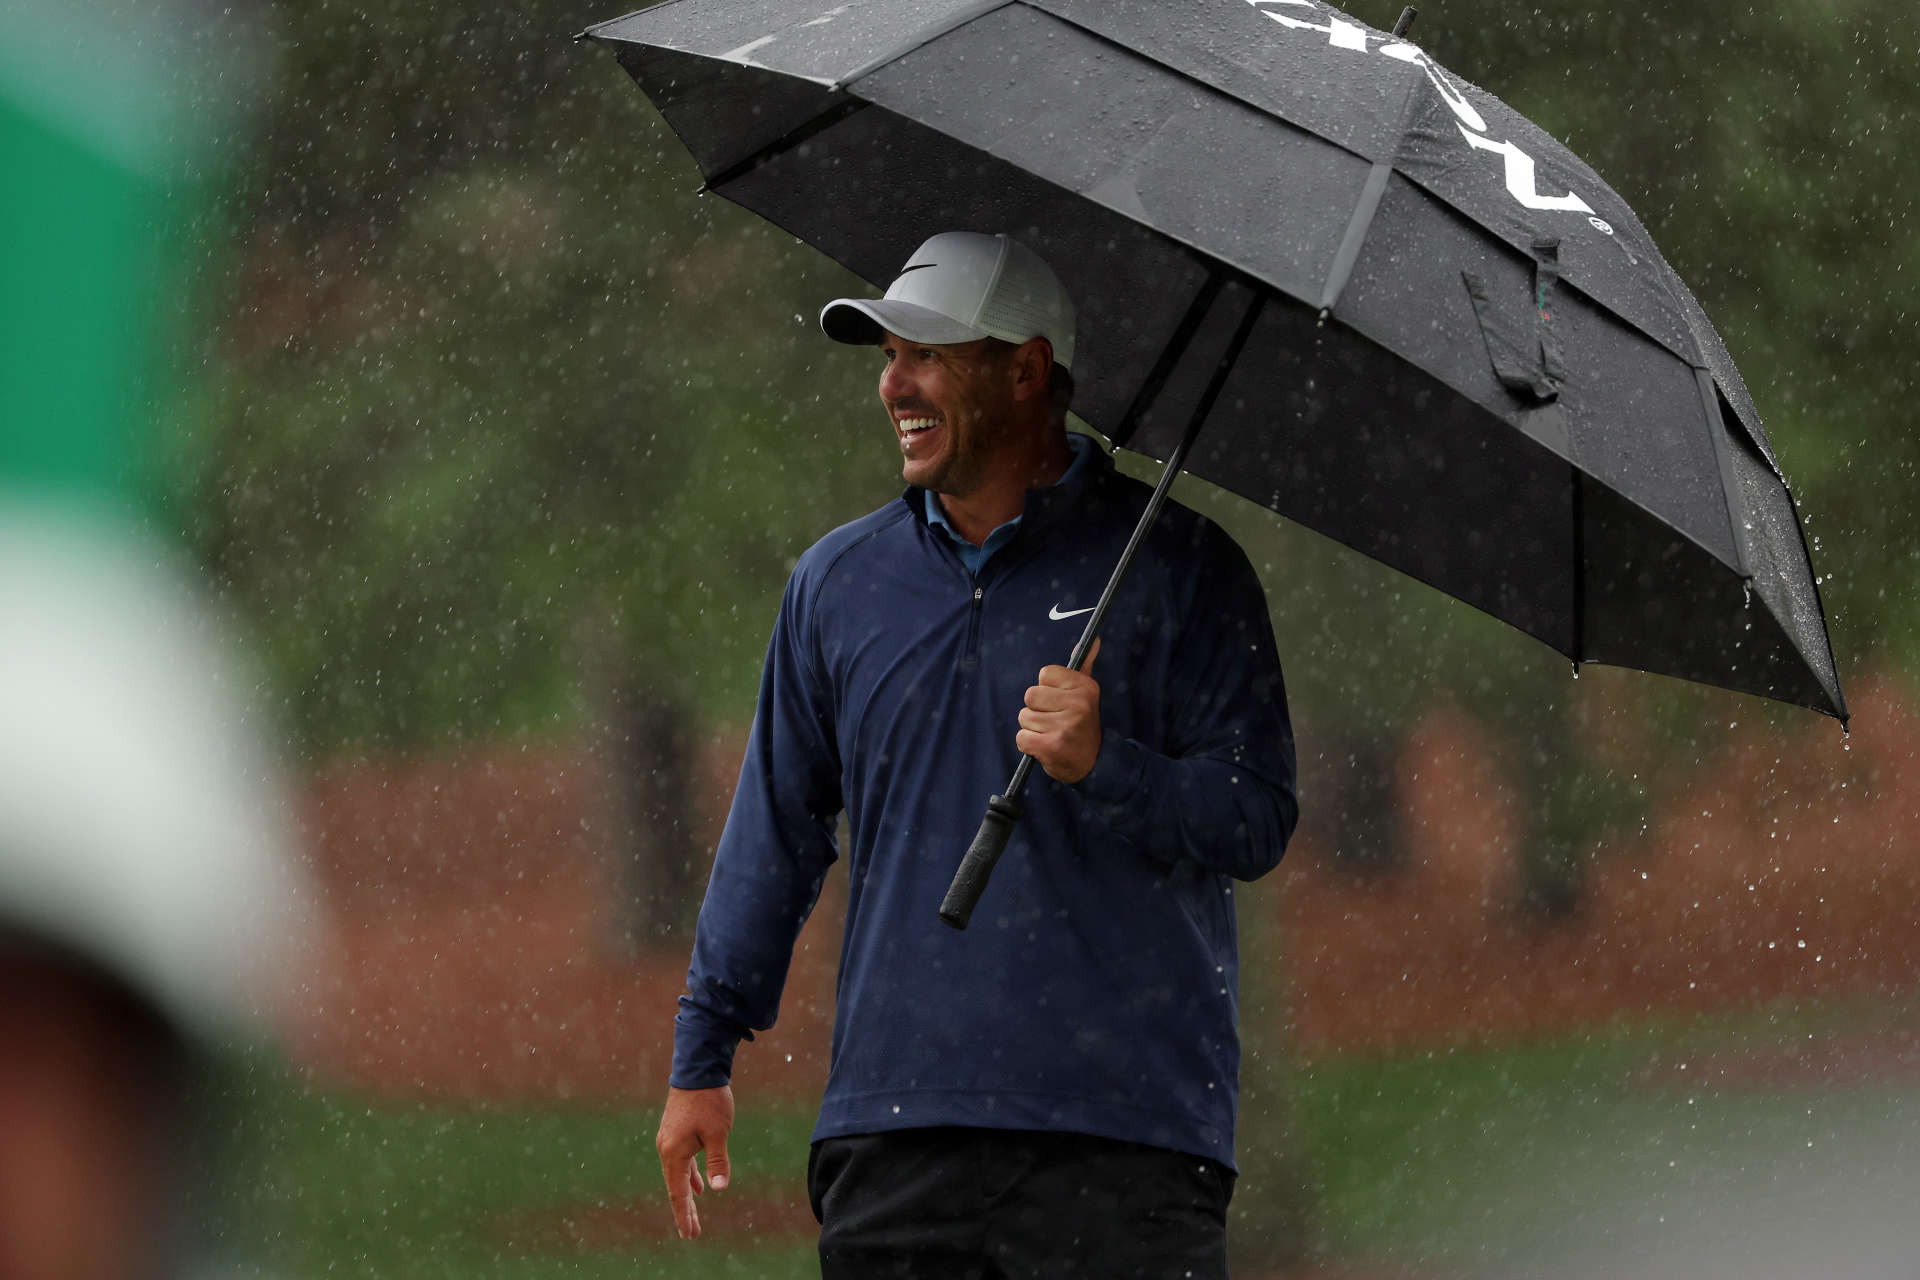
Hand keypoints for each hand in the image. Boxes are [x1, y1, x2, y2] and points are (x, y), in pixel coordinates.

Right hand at [657, 1083, 734, 1239]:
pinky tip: (699, 1185)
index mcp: (674, 1152)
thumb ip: (718, 1161)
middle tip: (692, 1234)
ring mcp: (669, 1140)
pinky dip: (689, 1176)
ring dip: (687, 1194)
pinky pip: (681, 1161)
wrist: (697, 1069)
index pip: (678, 1193)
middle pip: (675, 1187)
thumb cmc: (709, 1101)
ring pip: (678, 1174)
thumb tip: (719, 1188)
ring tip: (694, 1214)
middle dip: (685, 1210)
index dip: (684, 1215)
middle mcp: (666, 1148)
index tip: (689, 1234)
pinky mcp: (675, 1132)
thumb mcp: (718, 1133)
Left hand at [1016, 637, 1102, 783]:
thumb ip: (1084, 665)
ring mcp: (1065, 726)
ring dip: (1032, 729)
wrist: (1094, 763)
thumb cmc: (1083, 724)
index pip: (1044, 674)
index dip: (1046, 690)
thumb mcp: (1086, 693)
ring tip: (1051, 734)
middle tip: (1053, 721)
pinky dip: (1028, 745)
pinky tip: (1045, 747)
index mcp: (1085, 687)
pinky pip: (1021, 738)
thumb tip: (1094, 640)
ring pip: (1024, 717)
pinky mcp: (1052, 746)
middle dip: (1035, 710)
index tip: (1059, 701)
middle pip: (1030, 696)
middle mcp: (1078, 704)